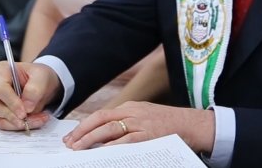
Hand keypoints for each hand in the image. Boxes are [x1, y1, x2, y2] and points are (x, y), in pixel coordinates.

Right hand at [0, 61, 58, 130]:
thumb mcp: (42, 76)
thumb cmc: (38, 76)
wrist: (41, 84)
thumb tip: (27, 107)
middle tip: (26, 121)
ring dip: (15, 124)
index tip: (24, 112)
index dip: (11, 102)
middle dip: (9, 116)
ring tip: (36, 121)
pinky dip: (17, 126)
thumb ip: (35, 89)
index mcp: (0, 71)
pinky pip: (2, 124)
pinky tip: (33, 122)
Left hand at [63, 102, 215, 152]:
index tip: (72, 136)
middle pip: (100, 120)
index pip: (101, 115)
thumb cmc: (168, 124)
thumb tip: (103, 138)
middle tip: (70, 144)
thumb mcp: (144, 117)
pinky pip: (125, 141)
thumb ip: (125, 123)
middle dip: (82, 132)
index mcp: (129, 107)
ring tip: (79, 149)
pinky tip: (101, 153)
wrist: (191, 124)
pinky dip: (111, 147)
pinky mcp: (148, 134)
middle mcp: (132, 112)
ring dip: (91, 140)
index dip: (84, 125)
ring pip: (109, 129)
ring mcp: (140, 122)